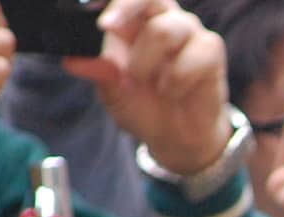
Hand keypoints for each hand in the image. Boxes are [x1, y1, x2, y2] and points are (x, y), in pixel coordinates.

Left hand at [68, 0, 232, 177]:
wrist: (177, 137)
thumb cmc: (145, 107)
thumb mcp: (113, 94)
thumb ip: (99, 74)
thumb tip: (73, 61)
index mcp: (133, 21)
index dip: (112, 2)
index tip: (99, 21)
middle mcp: (162, 18)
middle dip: (124, 8)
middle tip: (107, 28)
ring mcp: (188, 31)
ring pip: (163, 31)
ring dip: (147, 64)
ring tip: (151, 85)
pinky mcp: (210, 49)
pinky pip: (191, 57)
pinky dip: (176, 81)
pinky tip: (174, 92)